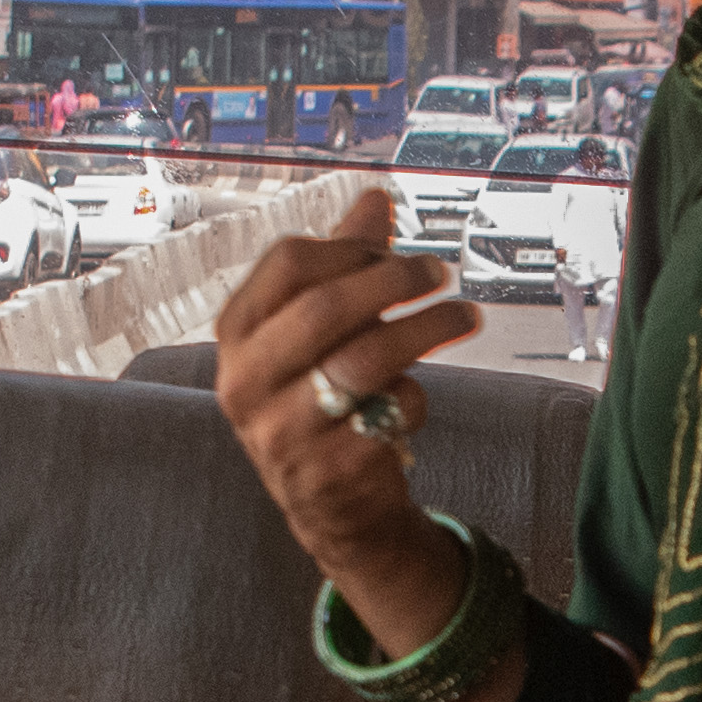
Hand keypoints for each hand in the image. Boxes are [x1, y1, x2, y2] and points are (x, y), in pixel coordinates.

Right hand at [213, 227, 487, 623]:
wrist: (326, 504)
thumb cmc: (319, 398)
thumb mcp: (315, 333)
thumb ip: (342, 265)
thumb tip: (375, 197)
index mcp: (237, 334)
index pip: (288, 263)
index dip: (351, 247)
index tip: (394, 249)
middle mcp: (247, 382)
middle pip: (327, 306)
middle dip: (394, 280)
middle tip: (439, 272)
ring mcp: (284, 430)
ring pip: (366, 358)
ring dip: (427, 327)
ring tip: (464, 315)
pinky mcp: (330, 470)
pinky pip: (391, 410)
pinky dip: (414, 396)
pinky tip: (411, 397)